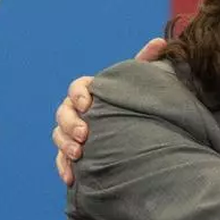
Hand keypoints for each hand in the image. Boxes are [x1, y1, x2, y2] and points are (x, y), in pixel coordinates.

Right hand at [53, 38, 167, 185]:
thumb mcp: (142, 83)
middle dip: (70, 123)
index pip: (77, 87)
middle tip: (85, 134)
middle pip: (63, 112)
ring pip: (59, 135)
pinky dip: (63, 167)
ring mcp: (73, 132)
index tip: (88, 104)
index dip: (79, 94)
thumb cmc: (137, 102)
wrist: (137, 131)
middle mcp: (78, 110)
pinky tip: (71, 178)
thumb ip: (147, 62)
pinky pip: (61, 160)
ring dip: (65, 145)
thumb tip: (160, 41)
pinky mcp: (73, 153)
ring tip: (79, 154)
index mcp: (92, 91)